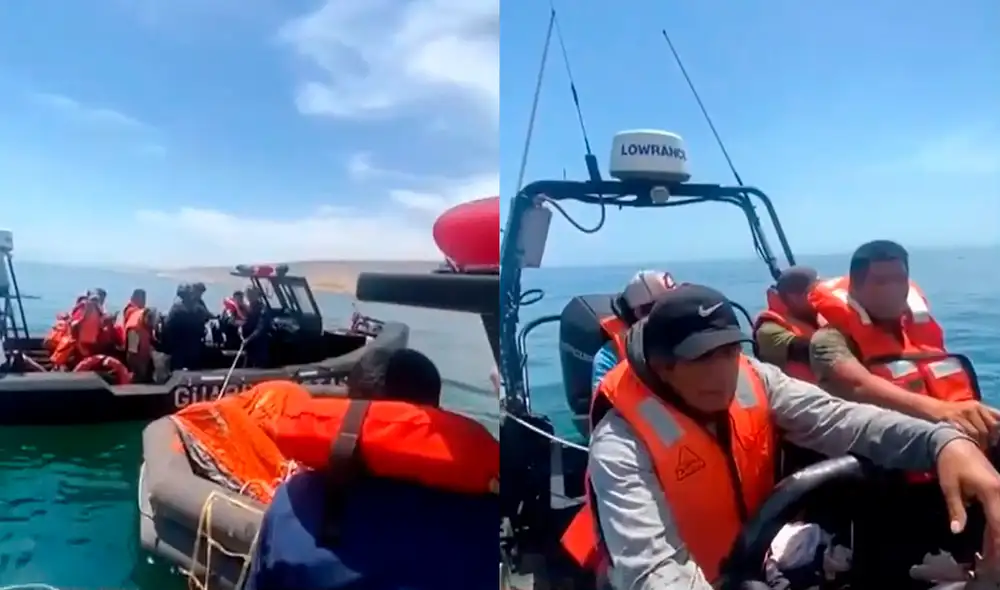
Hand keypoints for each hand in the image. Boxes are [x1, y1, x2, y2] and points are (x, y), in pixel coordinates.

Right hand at [931, 400, 999, 448]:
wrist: (931, 408)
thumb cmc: (953, 413)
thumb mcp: (969, 410)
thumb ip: (983, 418)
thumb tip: (996, 434)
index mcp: (979, 406)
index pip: (996, 420)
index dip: (997, 432)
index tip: (994, 440)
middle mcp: (973, 408)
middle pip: (989, 428)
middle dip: (988, 440)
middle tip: (984, 447)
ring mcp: (962, 413)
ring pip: (977, 433)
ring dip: (977, 443)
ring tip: (974, 448)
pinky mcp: (952, 418)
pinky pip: (964, 433)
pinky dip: (966, 440)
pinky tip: (964, 443)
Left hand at [936, 438, 999, 559]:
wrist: (956, 442)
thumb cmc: (951, 464)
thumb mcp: (950, 488)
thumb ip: (956, 510)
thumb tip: (957, 531)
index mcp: (992, 492)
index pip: (999, 523)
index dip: (997, 542)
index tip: (993, 558)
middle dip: (999, 541)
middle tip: (993, 559)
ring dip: (998, 533)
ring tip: (992, 551)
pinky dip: (997, 523)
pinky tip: (991, 535)